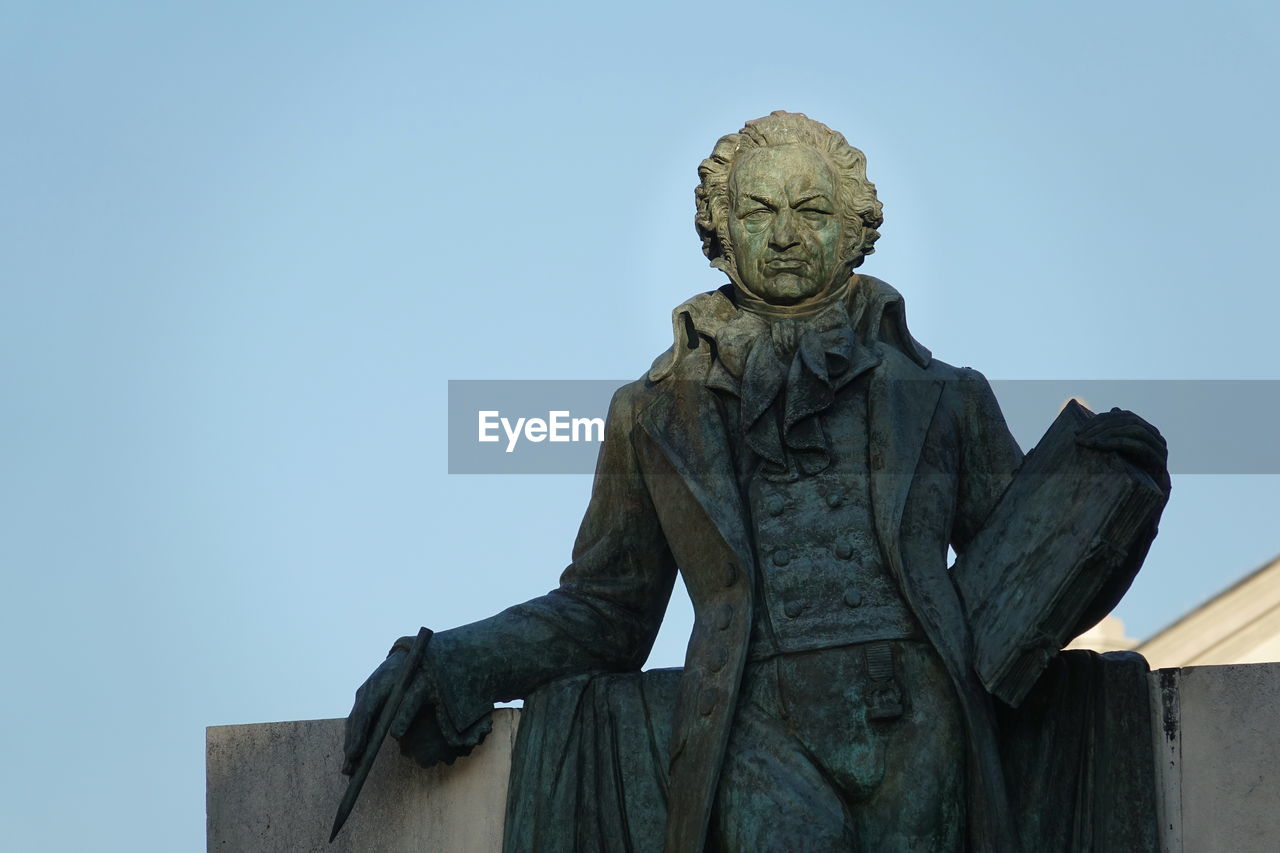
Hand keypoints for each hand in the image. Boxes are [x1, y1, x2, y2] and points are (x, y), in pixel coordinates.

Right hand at [341, 649, 408, 775]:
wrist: (411, 653)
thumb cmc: (417, 671)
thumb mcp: (421, 687)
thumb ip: (409, 708)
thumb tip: (395, 734)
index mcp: (378, 685)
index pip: (364, 714)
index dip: (358, 736)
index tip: (355, 755)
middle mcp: (366, 690)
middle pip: (355, 721)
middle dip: (351, 746)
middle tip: (349, 770)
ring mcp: (363, 694)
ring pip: (353, 723)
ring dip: (350, 745)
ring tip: (349, 770)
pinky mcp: (365, 699)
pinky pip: (357, 721)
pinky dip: (354, 738)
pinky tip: (354, 755)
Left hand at [1076, 407, 1169, 491]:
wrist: (1147, 500)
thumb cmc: (1130, 476)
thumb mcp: (1118, 453)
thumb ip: (1114, 434)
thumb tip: (1113, 409)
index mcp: (1146, 430)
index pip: (1123, 415)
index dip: (1100, 419)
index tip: (1079, 430)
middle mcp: (1156, 436)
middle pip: (1128, 420)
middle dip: (1101, 426)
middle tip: (1080, 436)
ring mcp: (1160, 447)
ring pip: (1133, 430)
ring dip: (1107, 433)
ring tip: (1087, 442)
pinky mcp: (1160, 459)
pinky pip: (1138, 445)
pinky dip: (1117, 442)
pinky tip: (1099, 446)